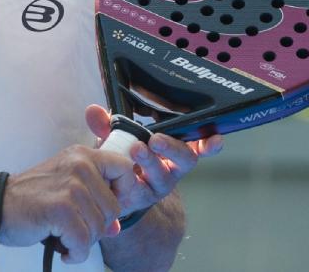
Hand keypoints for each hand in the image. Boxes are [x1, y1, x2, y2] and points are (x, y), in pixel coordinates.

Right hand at [0, 144, 136, 263]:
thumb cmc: (31, 198)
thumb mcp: (67, 188)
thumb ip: (94, 202)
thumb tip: (116, 227)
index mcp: (83, 156)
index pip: (126, 169)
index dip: (124, 192)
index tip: (105, 208)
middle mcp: (80, 166)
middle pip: (114, 208)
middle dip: (97, 227)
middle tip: (74, 228)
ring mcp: (71, 186)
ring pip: (100, 228)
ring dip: (83, 242)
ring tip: (64, 237)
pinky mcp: (60, 209)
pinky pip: (83, 242)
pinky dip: (75, 253)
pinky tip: (63, 250)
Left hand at [85, 105, 223, 214]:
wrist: (108, 187)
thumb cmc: (121, 155)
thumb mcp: (115, 136)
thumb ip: (106, 124)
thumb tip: (93, 110)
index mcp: (173, 148)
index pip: (198, 144)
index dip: (209, 143)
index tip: (215, 138)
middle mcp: (171, 167)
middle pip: (185, 159)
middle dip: (173, 147)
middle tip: (156, 139)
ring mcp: (157, 184)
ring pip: (164, 175)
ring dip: (151, 161)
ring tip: (137, 149)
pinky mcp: (141, 197)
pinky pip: (140, 192)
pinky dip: (131, 186)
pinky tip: (126, 182)